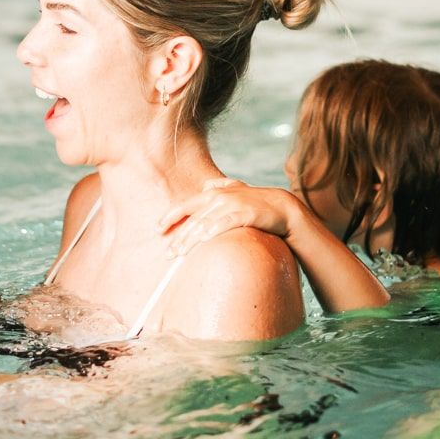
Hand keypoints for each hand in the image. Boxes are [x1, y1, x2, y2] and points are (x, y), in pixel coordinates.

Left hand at [159, 179, 298, 256]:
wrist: (282, 207)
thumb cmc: (256, 201)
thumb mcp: (237, 188)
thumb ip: (221, 184)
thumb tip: (206, 184)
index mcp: (213, 193)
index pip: (185, 206)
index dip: (169, 218)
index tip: (157, 230)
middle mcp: (219, 197)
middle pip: (192, 220)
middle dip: (178, 238)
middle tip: (167, 254)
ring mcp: (232, 205)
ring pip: (204, 224)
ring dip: (190, 240)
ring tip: (179, 254)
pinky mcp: (245, 214)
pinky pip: (226, 223)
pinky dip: (213, 230)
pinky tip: (203, 239)